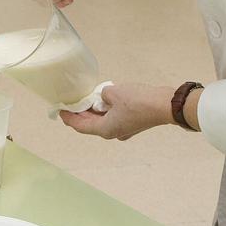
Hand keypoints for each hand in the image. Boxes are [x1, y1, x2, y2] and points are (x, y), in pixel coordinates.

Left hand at [59, 83, 173, 139]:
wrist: (165, 105)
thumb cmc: (138, 101)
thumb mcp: (114, 92)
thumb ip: (102, 95)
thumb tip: (104, 97)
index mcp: (105, 129)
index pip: (80, 126)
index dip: (68, 118)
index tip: (60, 110)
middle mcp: (113, 133)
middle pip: (90, 125)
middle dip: (80, 114)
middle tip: (71, 103)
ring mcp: (123, 130)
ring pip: (102, 122)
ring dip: (93, 112)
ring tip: (85, 99)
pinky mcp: (132, 123)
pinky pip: (112, 118)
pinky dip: (105, 111)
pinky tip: (103, 100)